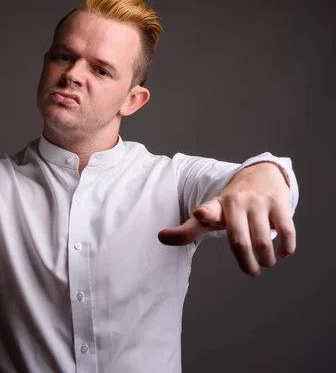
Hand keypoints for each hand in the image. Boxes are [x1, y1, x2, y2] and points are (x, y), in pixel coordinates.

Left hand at [158, 162, 295, 275]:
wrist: (261, 173)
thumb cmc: (231, 203)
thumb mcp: (210, 212)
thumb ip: (188, 229)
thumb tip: (160, 238)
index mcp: (216, 206)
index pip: (209, 210)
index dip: (205, 212)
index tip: (201, 212)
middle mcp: (237, 202)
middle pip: (240, 241)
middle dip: (247, 263)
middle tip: (251, 271)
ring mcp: (259, 202)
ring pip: (263, 241)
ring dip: (266, 259)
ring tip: (265, 262)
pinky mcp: (279, 203)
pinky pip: (285, 232)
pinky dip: (286, 248)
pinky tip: (283, 252)